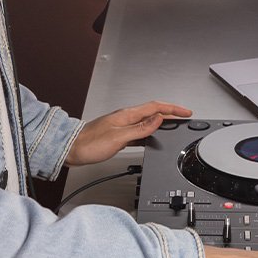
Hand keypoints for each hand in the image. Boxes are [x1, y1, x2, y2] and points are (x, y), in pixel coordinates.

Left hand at [65, 101, 191, 165]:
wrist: (71, 150)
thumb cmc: (89, 144)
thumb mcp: (119, 137)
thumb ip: (141, 129)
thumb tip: (158, 119)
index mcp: (127, 115)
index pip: (155, 107)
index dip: (173, 109)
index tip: (186, 112)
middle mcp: (125, 118)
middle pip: (153, 112)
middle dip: (170, 114)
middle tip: (184, 118)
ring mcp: (121, 125)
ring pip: (147, 121)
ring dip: (161, 124)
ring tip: (173, 127)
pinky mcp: (118, 134)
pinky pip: (139, 131)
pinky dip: (150, 133)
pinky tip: (152, 139)